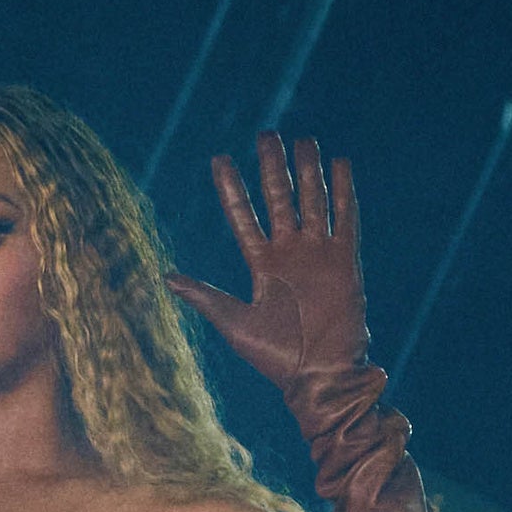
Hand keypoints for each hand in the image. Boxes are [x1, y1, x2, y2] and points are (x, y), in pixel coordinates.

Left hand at [167, 131, 369, 398]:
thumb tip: (166, 277)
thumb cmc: (275, 357)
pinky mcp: (345, 260)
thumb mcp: (233, 324)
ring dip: (307, 171)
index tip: (220, 158)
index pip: (243, 216)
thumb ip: (204, 297)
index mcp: (261, 265)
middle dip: (272, 167)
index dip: (232, 189)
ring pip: (312, 200)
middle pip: (279, 199)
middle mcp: (289, 253)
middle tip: (266, 135)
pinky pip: (345, 218)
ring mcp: (318, 253)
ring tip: (303, 140)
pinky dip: (343, 191)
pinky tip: (339, 163)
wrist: (318, 376)